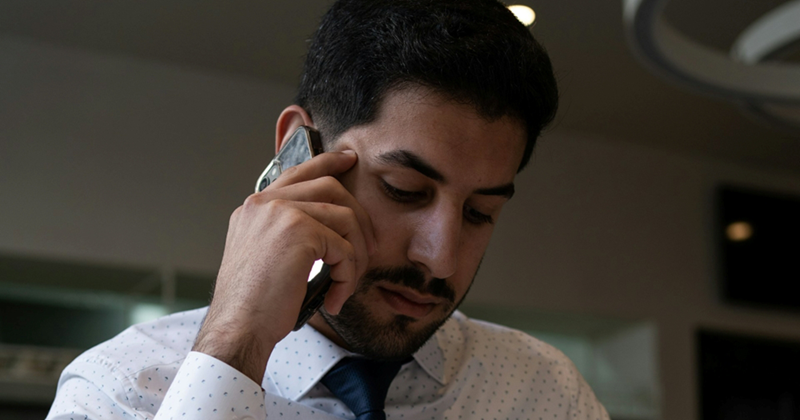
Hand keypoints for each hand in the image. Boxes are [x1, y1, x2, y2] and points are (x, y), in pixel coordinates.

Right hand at [193, 150, 375, 383]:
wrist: (238, 328)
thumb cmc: (252, 305)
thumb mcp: (264, 257)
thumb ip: (286, 232)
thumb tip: (331, 229)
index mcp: (254, 207)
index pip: (297, 172)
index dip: (328, 162)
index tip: (349, 160)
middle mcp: (264, 203)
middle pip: (331, 187)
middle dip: (359, 217)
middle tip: (368, 248)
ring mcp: (281, 213)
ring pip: (345, 218)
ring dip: (356, 255)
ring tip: (347, 283)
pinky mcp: (299, 232)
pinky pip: (345, 248)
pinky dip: (348, 276)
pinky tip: (336, 298)